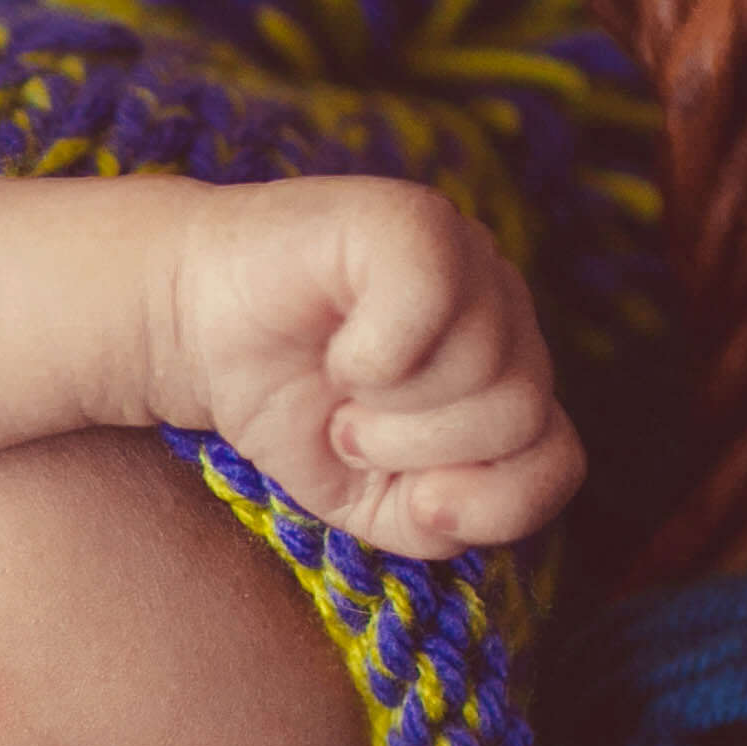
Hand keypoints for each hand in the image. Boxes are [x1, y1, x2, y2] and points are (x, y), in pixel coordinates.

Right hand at [177, 177, 584, 561]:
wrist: (190, 323)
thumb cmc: (285, 403)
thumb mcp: (367, 499)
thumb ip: (439, 524)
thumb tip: (445, 499)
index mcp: (507, 375)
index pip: (556, 463)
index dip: (482, 500)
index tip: (406, 494)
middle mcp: (503, 310)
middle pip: (521, 416)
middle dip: (417, 448)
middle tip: (351, 423)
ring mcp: (468, 257)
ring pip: (486, 366)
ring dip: (387, 405)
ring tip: (341, 383)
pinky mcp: (415, 221)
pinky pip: (434, 302)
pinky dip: (373, 352)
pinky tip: (338, 344)